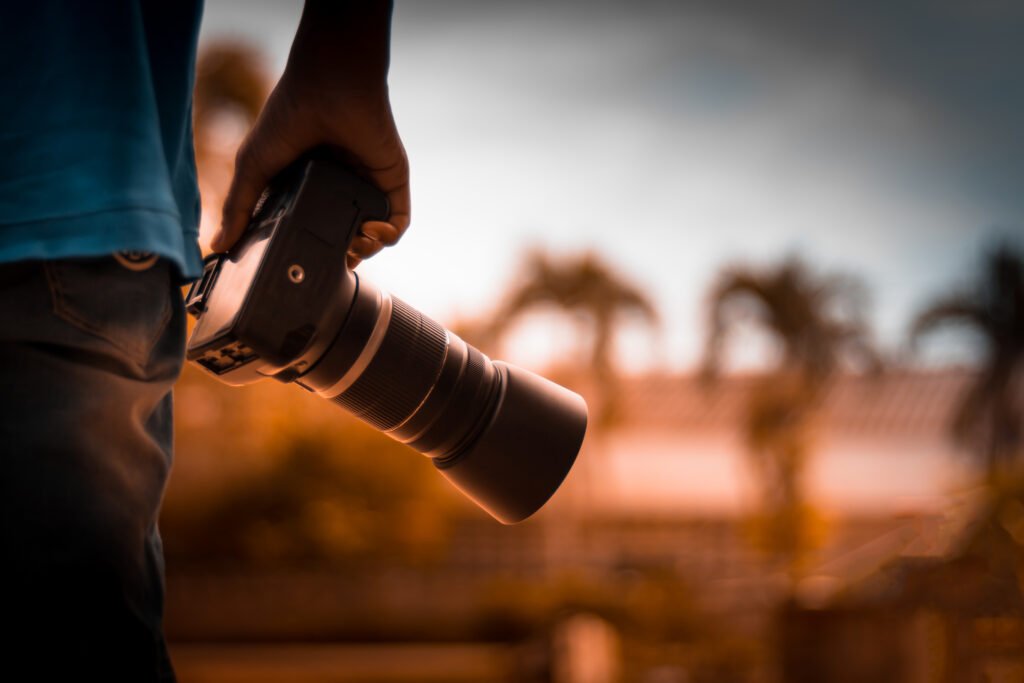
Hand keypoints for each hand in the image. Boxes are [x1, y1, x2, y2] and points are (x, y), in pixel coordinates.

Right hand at [213, 0, 408, 268]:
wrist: (329, 86)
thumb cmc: (288, 116)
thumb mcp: (253, 166)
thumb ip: (238, 207)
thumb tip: (217, 245)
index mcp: (307, 187)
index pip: (311, 230)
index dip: (309, 252)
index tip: (302, 265)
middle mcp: (338, 188)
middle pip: (345, 239)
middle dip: (341, 258)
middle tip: (333, 261)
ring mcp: (367, 186)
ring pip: (374, 236)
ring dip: (366, 250)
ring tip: (353, 246)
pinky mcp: (391, 182)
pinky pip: (398, 222)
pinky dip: (388, 236)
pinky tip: (372, 231)